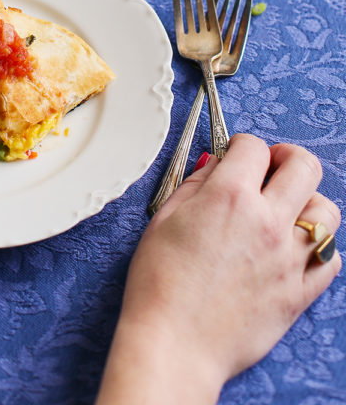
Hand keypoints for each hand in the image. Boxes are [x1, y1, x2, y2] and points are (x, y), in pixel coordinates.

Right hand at [98, 133, 341, 404]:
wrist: (174, 344)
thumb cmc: (159, 283)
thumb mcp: (164, 218)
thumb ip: (195, 184)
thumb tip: (215, 165)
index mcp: (229, 197)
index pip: (254, 147)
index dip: (242, 145)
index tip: (237, 154)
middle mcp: (267, 222)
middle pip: (304, 167)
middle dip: (287, 157)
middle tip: (272, 166)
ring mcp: (288, 259)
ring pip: (326, 211)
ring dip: (307, 202)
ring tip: (287, 210)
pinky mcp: (299, 293)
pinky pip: (331, 260)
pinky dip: (319, 248)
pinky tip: (297, 248)